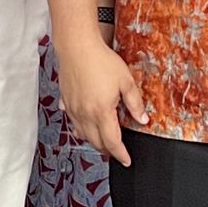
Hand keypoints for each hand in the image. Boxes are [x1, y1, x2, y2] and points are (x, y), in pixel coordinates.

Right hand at [56, 38, 146, 165]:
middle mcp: (85, 114)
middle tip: (116, 150)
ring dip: (93, 140)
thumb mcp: (126, 80)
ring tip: (103, 139)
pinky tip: (85, 122)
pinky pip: (73, 122)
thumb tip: (142, 119)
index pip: (112, 142)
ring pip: (83, 134)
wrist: (76, 46)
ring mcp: (73, 109)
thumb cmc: (100, 60)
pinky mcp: (66, 101)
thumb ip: (135, 103)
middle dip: (107, 150)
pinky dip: (81, 127)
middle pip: (96, 142)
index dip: (120, 154)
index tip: (126, 160)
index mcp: (101, 112)